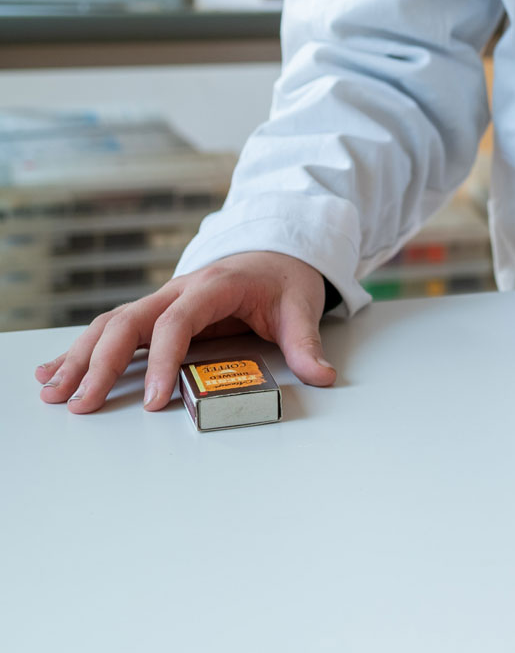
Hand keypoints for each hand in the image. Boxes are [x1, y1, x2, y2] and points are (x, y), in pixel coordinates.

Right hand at [33, 250, 335, 414]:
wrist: (278, 250)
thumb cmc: (284, 278)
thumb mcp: (301, 306)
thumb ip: (306, 341)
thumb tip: (322, 375)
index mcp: (213, 286)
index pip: (176, 322)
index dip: (161, 360)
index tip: (152, 399)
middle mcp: (178, 290)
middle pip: (128, 322)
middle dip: (100, 362)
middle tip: (82, 402)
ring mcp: (162, 300)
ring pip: (110, 324)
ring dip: (79, 357)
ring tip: (54, 392)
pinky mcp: (155, 312)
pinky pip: (112, 328)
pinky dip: (81, 349)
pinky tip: (53, 372)